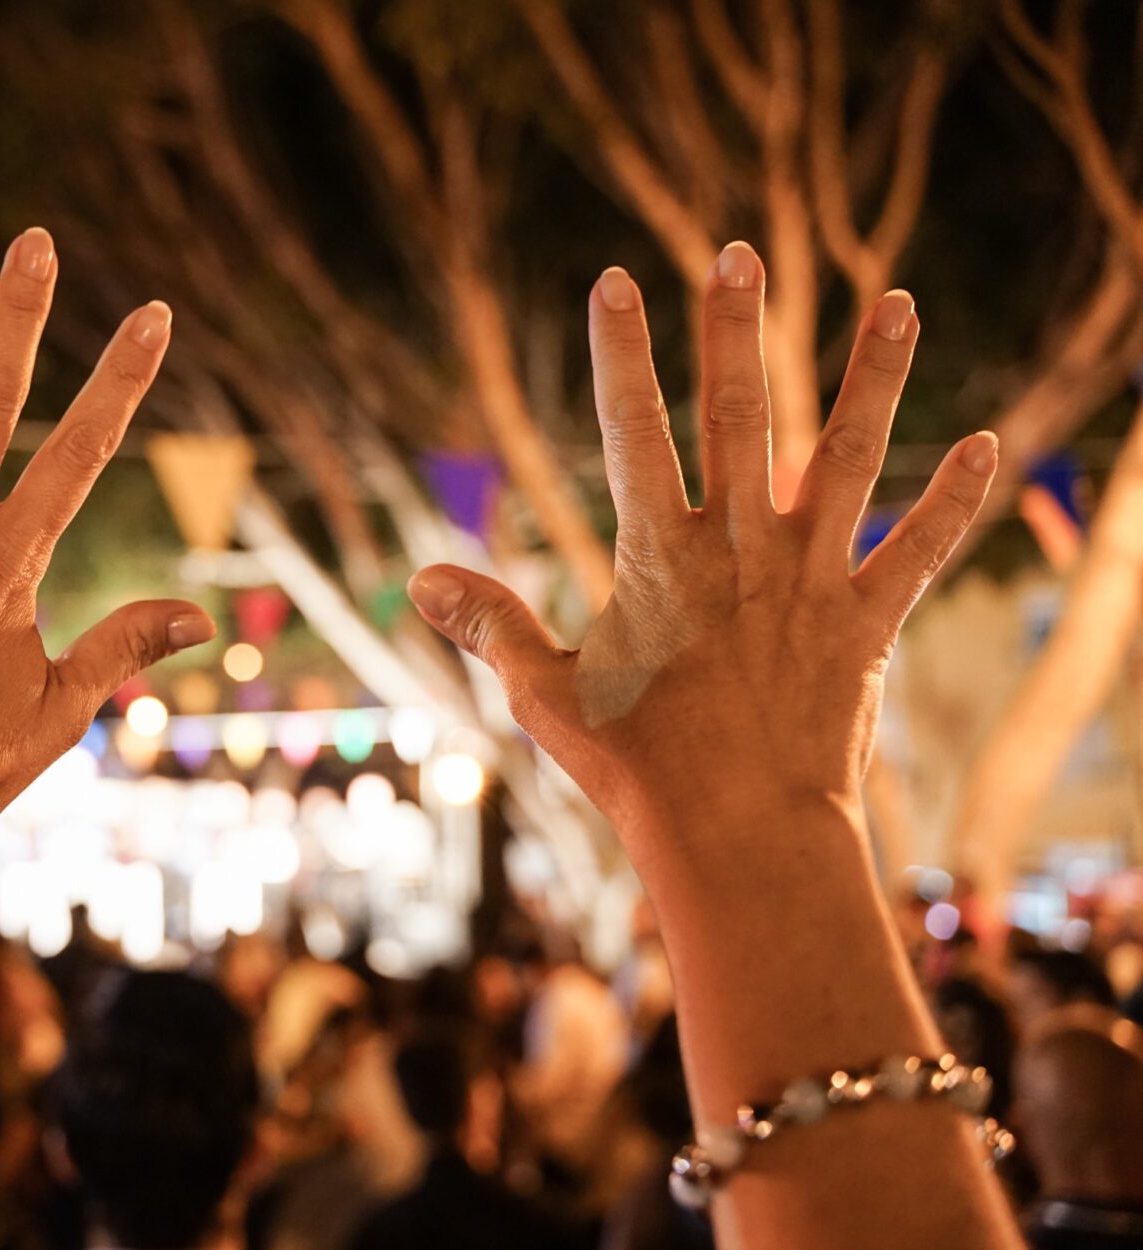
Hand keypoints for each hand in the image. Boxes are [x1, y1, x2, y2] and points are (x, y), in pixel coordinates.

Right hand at [409, 241, 995, 851]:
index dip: (622, 353)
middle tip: (740, 254)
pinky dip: (955, 501)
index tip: (615, 279)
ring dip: (872, 378)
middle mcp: (737, 549)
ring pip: (846, 459)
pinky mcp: (865, 622)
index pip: (631, 431)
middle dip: (735, 330)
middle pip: (739, 417)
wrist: (738, 833)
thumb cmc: (635, 768)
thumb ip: (489, 622)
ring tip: (898, 302)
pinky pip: (919, 552)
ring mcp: (808, 579)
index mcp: (657, 556)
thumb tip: (419, 579)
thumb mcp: (544, 691)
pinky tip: (993, 445)